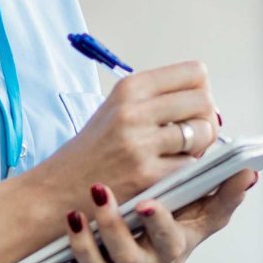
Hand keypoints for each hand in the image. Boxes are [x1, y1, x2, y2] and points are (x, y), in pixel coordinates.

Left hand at [30, 170, 257, 262]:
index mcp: (170, 248)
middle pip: (128, 251)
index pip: (168, 235)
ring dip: (81, 243)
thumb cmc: (173, 245)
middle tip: (100, 194)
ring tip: (71, 215)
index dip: (160, 221)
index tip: (149, 202)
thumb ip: (223, 199)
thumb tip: (248, 172)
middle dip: (114, 227)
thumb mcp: (201, 226)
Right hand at [36, 62, 218, 205]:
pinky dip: (185, 172)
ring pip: (203, 133)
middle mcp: (134, 110)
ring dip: (199, 148)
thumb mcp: (117, 108)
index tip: (191, 109)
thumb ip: (156, 99)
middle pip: (204, 101)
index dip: (201, 92)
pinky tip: (166, 173)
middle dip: (205, 120)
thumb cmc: (92, 151)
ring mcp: (140, 143)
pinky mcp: (147, 175)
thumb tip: (203, 100)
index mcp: (130, 87)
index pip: (194, 72)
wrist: (57, 189)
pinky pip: (191, 166)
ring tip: (178, 155)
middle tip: (191, 137)